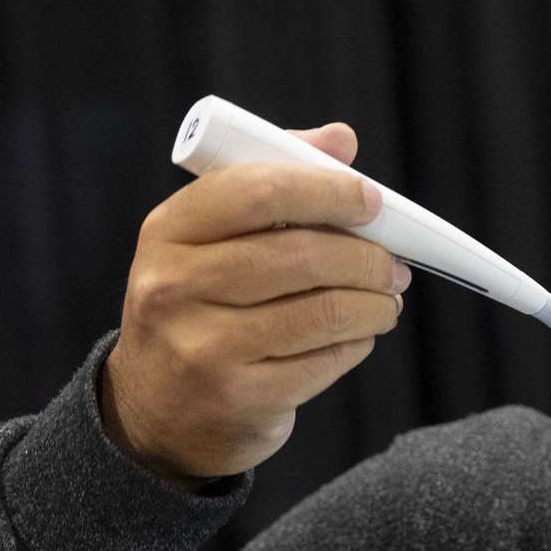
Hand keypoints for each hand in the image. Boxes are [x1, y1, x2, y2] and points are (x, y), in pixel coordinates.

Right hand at [99, 123, 409, 488]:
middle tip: (394, 262)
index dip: (327, 191)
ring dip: (374, 302)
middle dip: (367, 256)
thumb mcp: (211, 240)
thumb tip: (339, 140)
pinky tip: (359, 334)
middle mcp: (174, 288)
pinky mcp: (239, 399)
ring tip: (386, 298)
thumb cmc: (200, 306)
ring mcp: (203, 349)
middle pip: (302, 255)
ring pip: (325, 311)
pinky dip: (357, 342)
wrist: (157, 410)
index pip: (257, 191)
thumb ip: (273, 183)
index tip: (371, 201)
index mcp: (167, 232)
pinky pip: (326, 360)